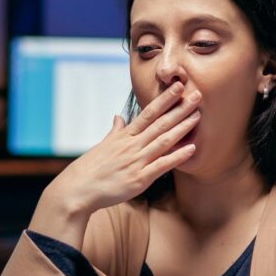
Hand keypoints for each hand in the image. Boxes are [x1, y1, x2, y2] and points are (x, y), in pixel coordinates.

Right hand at [29, 82, 200, 244]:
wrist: (77, 189)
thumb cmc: (90, 168)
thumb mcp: (103, 145)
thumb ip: (115, 131)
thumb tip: (118, 117)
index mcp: (125, 136)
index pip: (148, 112)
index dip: (165, 99)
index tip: (178, 86)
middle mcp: (132, 146)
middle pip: (160, 123)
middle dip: (180, 109)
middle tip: (197, 95)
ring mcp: (136, 162)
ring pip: (163, 141)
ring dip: (182, 128)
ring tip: (198, 115)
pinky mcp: (139, 179)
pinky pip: (161, 166)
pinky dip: (177, 157)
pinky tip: (191, 148)